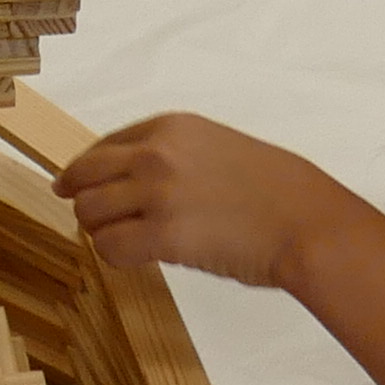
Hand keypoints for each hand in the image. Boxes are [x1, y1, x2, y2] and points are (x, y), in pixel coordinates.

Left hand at [54, 112, 340, 291]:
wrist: (307, 222)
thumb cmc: (276, 191)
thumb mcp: (218, 147)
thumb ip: (174, 155)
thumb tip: (134, 179)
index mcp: (171, 127)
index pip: (104, 145)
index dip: (88, 169)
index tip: (78, 183)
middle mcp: (156, 153)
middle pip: (86, 175)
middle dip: (81, 197)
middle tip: (87, 217)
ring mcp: (157, 193)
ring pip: (90, 212)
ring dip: (98, 229)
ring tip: (118, 240)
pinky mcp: (162, 235)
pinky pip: (108, 246)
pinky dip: (113, 254)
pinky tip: (133, 257)